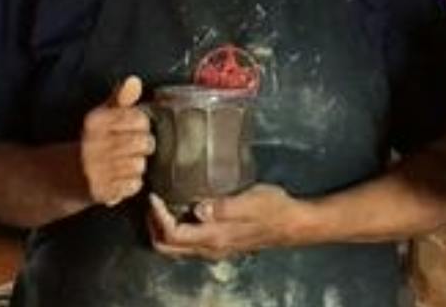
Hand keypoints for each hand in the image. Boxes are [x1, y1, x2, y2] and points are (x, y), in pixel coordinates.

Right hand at [79, 76, 151, 207]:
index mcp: (95, 122)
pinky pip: (134, 185)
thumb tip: (134, 81)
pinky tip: (121, 178)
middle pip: (144, 143)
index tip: (134, 128)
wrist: (64, 176)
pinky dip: (131, 183)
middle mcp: (93, 144)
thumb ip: (120, 99)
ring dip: (137, 166)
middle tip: (133, 148)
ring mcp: (96, 170)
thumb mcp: (101, 116)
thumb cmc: (91, 142)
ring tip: (125, 163)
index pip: (139, 119)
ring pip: (140, 165)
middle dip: (143, 146)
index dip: (142, 125)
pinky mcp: (101, 191)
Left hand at [146, 185, 309, 259]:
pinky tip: (181, 210)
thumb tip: (198, 209)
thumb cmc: (274, 209)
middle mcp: (210, 249)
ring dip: (162, 229)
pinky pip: (187, 244)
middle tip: (152, 201)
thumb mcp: (251, 201)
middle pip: (167, 247)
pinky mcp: (220, 245)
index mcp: (214, 238)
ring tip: (161, 204)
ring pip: (175, 249)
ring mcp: (215, 250)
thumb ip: (224, 207)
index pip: (172, 234)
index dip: (157, 216)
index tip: (154, 195)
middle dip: (153, 225)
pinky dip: (175, 230)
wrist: (293, 224)